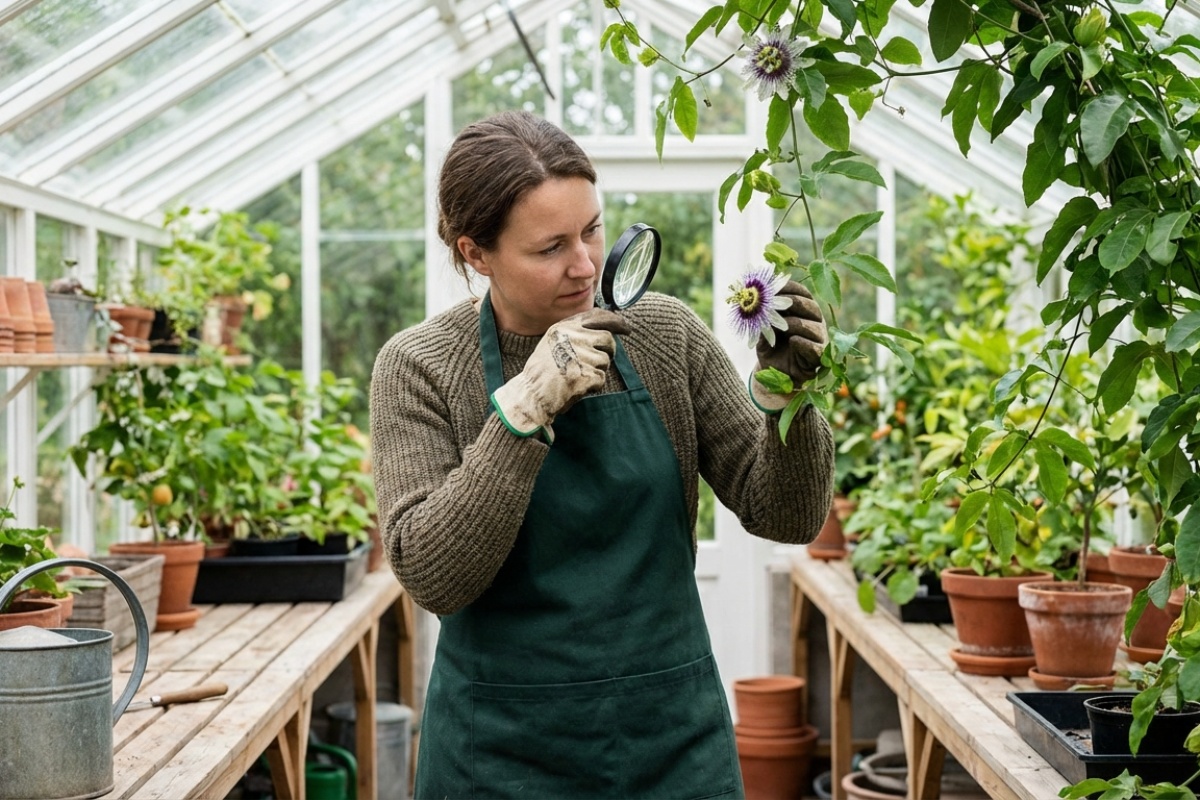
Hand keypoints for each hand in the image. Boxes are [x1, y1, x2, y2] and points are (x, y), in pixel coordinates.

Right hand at [492, 309, 630, 439]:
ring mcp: (580, 355)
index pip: (596, 316)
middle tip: (598, 362)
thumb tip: (605, 329)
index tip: (625, 328)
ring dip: (597, 370)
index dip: (615, 321)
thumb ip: (574, 333)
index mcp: (564, 327)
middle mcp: (573, 337)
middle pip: (607, 339)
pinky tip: (577, 387)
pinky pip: (601, 378)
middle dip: (608, 351)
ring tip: (578, 376)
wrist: (531, 394)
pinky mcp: (586, 374)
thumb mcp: (553, 342)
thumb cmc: (543, 371)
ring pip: (605, 360)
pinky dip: (593, 385)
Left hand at [752, 282, 826, 411]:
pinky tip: (792, 341)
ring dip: (794, 323)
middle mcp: (815, 322)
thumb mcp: (762, 332)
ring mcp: (819, 339)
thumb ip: (761, 319)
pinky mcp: (819, 357)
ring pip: (813, 325)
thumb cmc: (772, 349)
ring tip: (780, 326)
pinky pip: (814, 346)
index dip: (789, 287)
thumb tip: (753, 303)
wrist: (776, 376)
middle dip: (791, 302)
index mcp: (804, 311)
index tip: (772, 286)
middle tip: (775, 303)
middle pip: (810, 306)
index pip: (802, 293)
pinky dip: (802, 342)